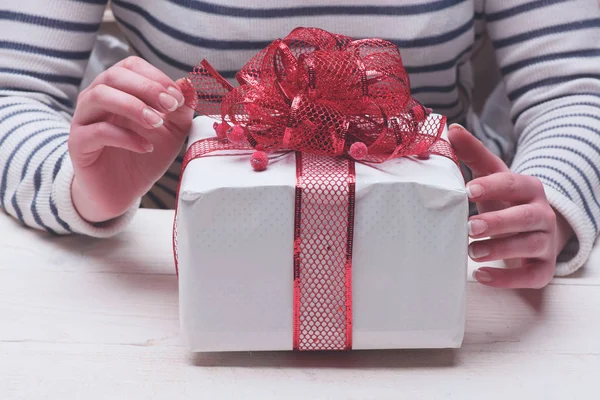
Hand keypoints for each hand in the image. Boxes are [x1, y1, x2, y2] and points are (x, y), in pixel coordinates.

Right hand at [68, 56, 193, 222]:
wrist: (123, 192)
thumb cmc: (145, 155)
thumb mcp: (172, 131)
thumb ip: (181, 109)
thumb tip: (187, 83)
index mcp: (118, 89)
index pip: (130, 65)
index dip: (156, 76)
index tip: (178, 96)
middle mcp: (96, 98)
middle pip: (113, 76)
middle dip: (147, 88)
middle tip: (171, 105)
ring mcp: (84, 120)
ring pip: (100, 96)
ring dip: (133, 106)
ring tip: (157, 123)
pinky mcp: (78, 144)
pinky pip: (96, 131)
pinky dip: (125, 137)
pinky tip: (145, 147)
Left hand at [448, 124, 573, 288]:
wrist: (535, 229)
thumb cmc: (505, 200)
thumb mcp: (492, 176)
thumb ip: (473, 154)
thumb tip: (451, 129)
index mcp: (528, 188)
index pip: (513, 184)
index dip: (492, 187)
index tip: (468, 191)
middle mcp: (542, 213)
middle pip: (526, 217)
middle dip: (498, 222)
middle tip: (469, 227)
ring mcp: (546, 242)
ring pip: (529, 246)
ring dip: (500, 250)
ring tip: (472, 252)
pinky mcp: (544, 268)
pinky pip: (531, 276)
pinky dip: (507, 279)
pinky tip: (481, 275)